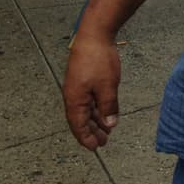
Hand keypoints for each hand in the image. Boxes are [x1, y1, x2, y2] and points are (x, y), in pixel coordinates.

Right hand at [62, 31, 120, 149]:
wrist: (94, 35)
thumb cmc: (99, 60)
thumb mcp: (108, 87)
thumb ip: (109, 107)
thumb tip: (110, 124)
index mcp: (75, 100)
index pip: (78, 126)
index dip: (86, 138)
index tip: (95, 148)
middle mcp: (73, 96)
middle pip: (81, 120)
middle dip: (92, 132)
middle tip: (103, 142)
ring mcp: (78, 87)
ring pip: (86, 110)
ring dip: (96, 120)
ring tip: (106, 130)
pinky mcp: (84, 79)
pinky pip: (89, 100)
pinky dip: (97, 108)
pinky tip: (105, 112)